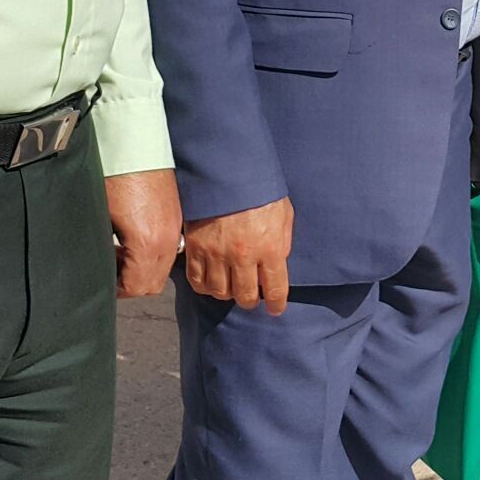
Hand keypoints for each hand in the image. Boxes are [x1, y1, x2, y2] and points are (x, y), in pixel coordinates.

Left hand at [105, 169, 181, 298]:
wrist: (134, 142)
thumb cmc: (114, 175)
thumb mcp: (98, 217)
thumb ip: (99, 250)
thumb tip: (94, 266)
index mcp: (147, 243)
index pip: (135, 287)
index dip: (114, 290)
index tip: (100, 279)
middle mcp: (167, 239)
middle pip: (152, 284)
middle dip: (129, 283)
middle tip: (108, 268)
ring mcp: (174, 227)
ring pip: (161, 268)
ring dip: (139, 269)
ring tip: (117, 252)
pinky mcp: (176, 216)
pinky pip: (166, 249)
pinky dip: (149, 254)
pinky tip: (130, 238)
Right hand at [183, 197, 292, 314]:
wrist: (226, 170)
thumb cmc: (259, 189)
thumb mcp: (284, 213)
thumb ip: (283, 241)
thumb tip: (278, 262)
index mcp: (269, 247)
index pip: (275, 289)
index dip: (276, 304)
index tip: (275, 309)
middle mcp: (242, 255)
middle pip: (245, 296)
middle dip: (251, 300)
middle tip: (252, 296)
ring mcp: (216, 253)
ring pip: (220, 292)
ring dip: (228, 294)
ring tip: (232, 286)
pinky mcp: (195, 248)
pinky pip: (197, 281)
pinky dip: (205, 287)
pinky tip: (212, 282)